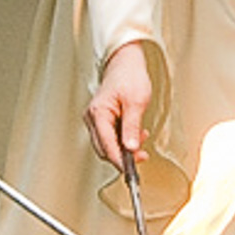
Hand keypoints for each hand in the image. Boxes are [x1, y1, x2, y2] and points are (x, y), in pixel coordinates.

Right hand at [84, 41, 151, 169]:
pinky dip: (122, 140)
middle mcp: (92, 118)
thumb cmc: (129, 76)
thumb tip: (131, 148)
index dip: (119, 161)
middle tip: (142, 156)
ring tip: (141, 138)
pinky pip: (109, 137)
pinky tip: (135, 134)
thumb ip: (132, 126)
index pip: (106, 146)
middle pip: (104, 149)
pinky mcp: (101, 120)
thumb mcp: (136, 102)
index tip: (131, 171)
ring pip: (107, 145)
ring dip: (124, 148)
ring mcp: (95, 119)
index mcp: (98, 113)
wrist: (125, 63)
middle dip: (123, 156)